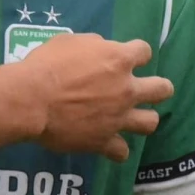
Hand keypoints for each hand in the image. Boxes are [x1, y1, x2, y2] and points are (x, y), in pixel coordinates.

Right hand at [20, 34, 171, 162]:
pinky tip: (109, 144)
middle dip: (158, 88)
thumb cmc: (48, 64)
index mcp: (119, 59)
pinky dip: (116, 148)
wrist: (32, 99)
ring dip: (144, 118)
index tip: (127, 57)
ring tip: (134, 117)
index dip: (137, 53)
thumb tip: (100, 52)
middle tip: (146, 89)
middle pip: (162, 89)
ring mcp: (118, 117)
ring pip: (150, 122)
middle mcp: (126, 89)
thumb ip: (93, 46)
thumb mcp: (71, 42)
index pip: (144, 51)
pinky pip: (121, 152)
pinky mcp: (104, 141)